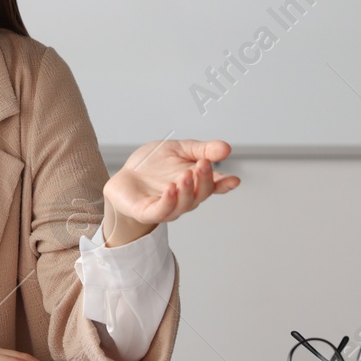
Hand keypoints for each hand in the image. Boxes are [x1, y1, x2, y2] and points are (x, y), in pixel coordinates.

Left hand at [102, 138, 239, 241]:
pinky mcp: (148, 212)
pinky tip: (170, 189)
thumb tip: (226, 148)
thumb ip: (201, 149)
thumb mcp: (178, 149)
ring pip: (184, 204)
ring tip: (186, 174)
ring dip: (187, 191)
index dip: (225, 184)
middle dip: (204, 180)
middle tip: (202, 164)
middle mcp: (185, 198)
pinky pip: (162, 211)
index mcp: (195, 183)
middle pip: (200, 194)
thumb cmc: (153, 164)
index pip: (215, 186)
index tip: (234, 180)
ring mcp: (168, 207)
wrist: (125, 176)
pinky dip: (168, 201)